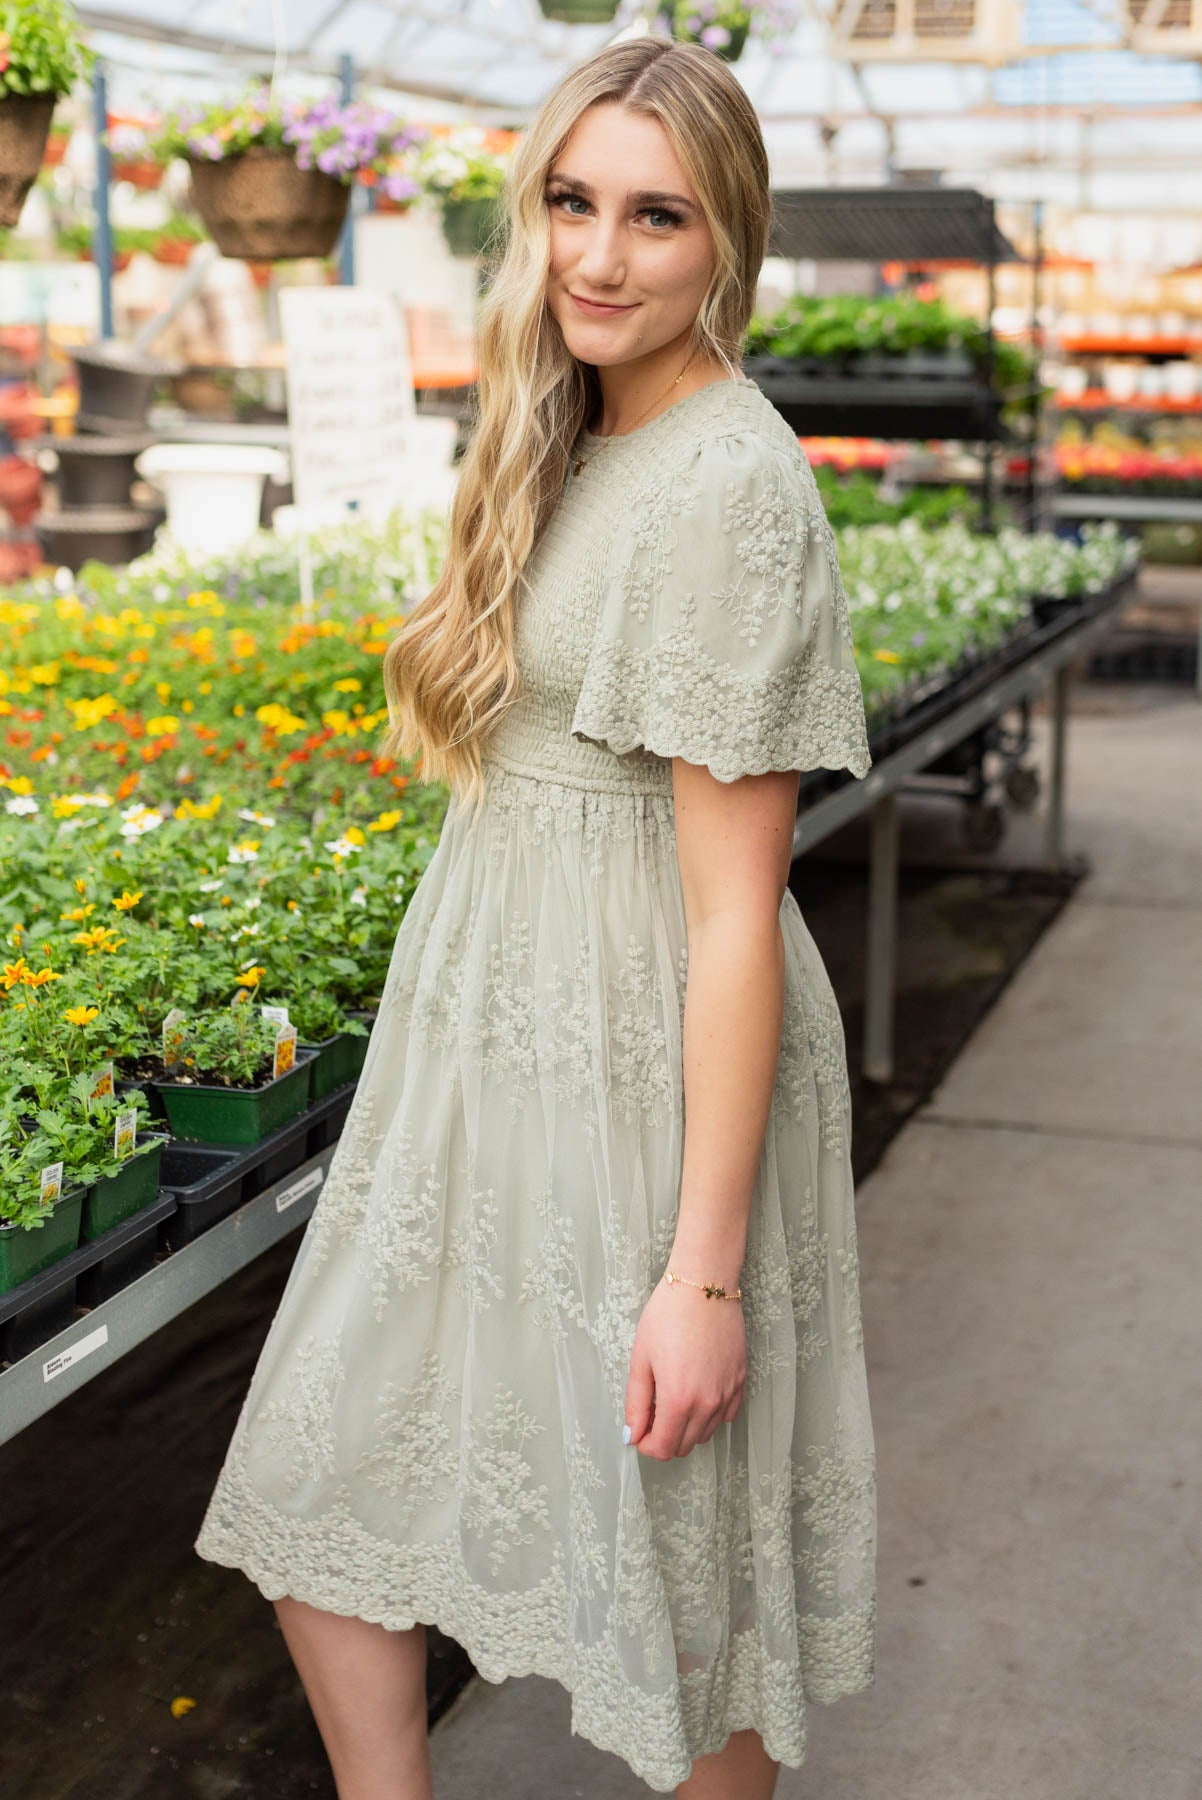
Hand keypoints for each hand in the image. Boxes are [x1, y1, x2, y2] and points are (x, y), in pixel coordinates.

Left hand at [624, 1276, 746, 1459]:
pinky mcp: (740, 1380)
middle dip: (664, 1437)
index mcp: (678, 1401)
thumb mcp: (641, 1359)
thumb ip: (636, 1403)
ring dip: (686, 1427)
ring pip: (705, 1433)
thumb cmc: (667, 1316)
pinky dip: (709, 1415)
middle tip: (652, 1411)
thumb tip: (632, 1436)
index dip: (646, 1445)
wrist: (703, 1285)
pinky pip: (726, 1415)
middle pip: (684, 1445)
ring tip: (672, 1396)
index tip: (639, 1430)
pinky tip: (696, 1392)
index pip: (663, 1449)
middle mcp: (707, 1404)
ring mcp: (727, 1393)